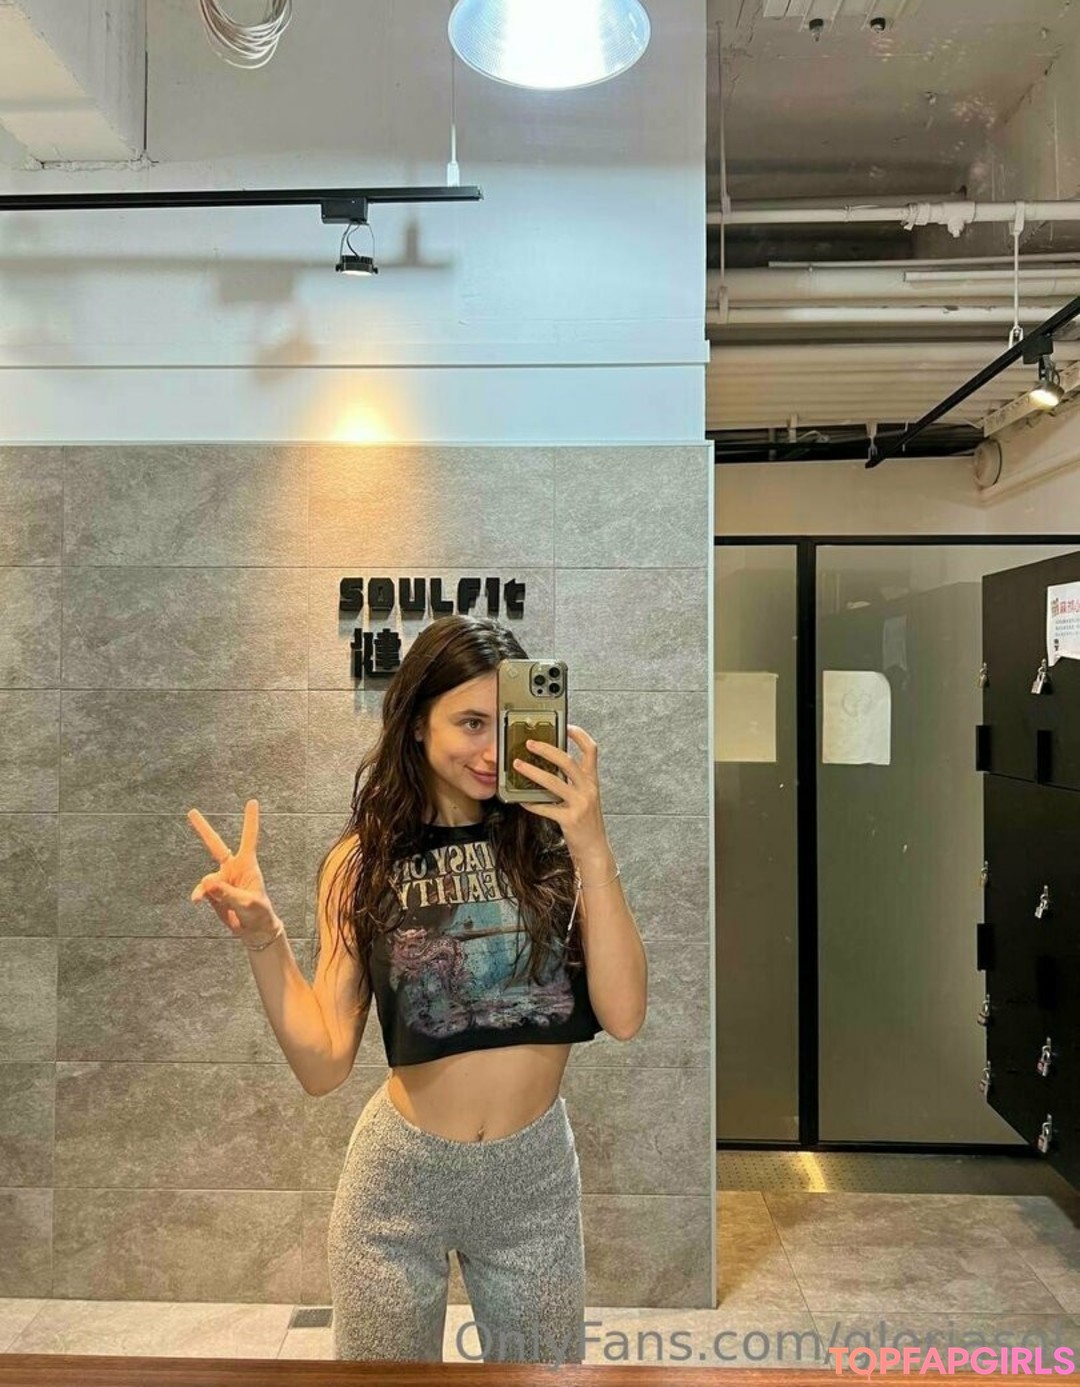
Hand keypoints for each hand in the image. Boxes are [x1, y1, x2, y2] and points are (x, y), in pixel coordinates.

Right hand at [187, 799, 277, 944]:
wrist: (254, 930)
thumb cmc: (258, 912)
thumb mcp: (246, 903)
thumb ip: (226, 892)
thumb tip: (206, 881)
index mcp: (247, 865)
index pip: (249, 838)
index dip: (250, 820)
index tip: (252, 801)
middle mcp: (233, 868)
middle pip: (215, 845)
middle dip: (203, 829)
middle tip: (191, 811)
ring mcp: (222, 880)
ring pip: (207, 878)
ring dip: (205, 887)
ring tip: (201, 898)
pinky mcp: (214, 892)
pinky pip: (203, 891)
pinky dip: (200, 894)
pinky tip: (197, 900)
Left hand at [512, 724, 607, 855]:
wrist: (595, 848)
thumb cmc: (586, 821)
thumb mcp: (585, 797)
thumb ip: (572, 782)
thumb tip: (549, 766)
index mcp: (592, 780)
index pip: (591, 750)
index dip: (579, 735)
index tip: (566, 726)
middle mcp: (588, 789)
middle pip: (568, 761)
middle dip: (546, 750)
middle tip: (530, 743)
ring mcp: (580, 804)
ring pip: (553, 782)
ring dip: (532, 772)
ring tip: (518, 765)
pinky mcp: (570, 819)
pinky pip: (545, 807)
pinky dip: (531, 802)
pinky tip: (521, 799)